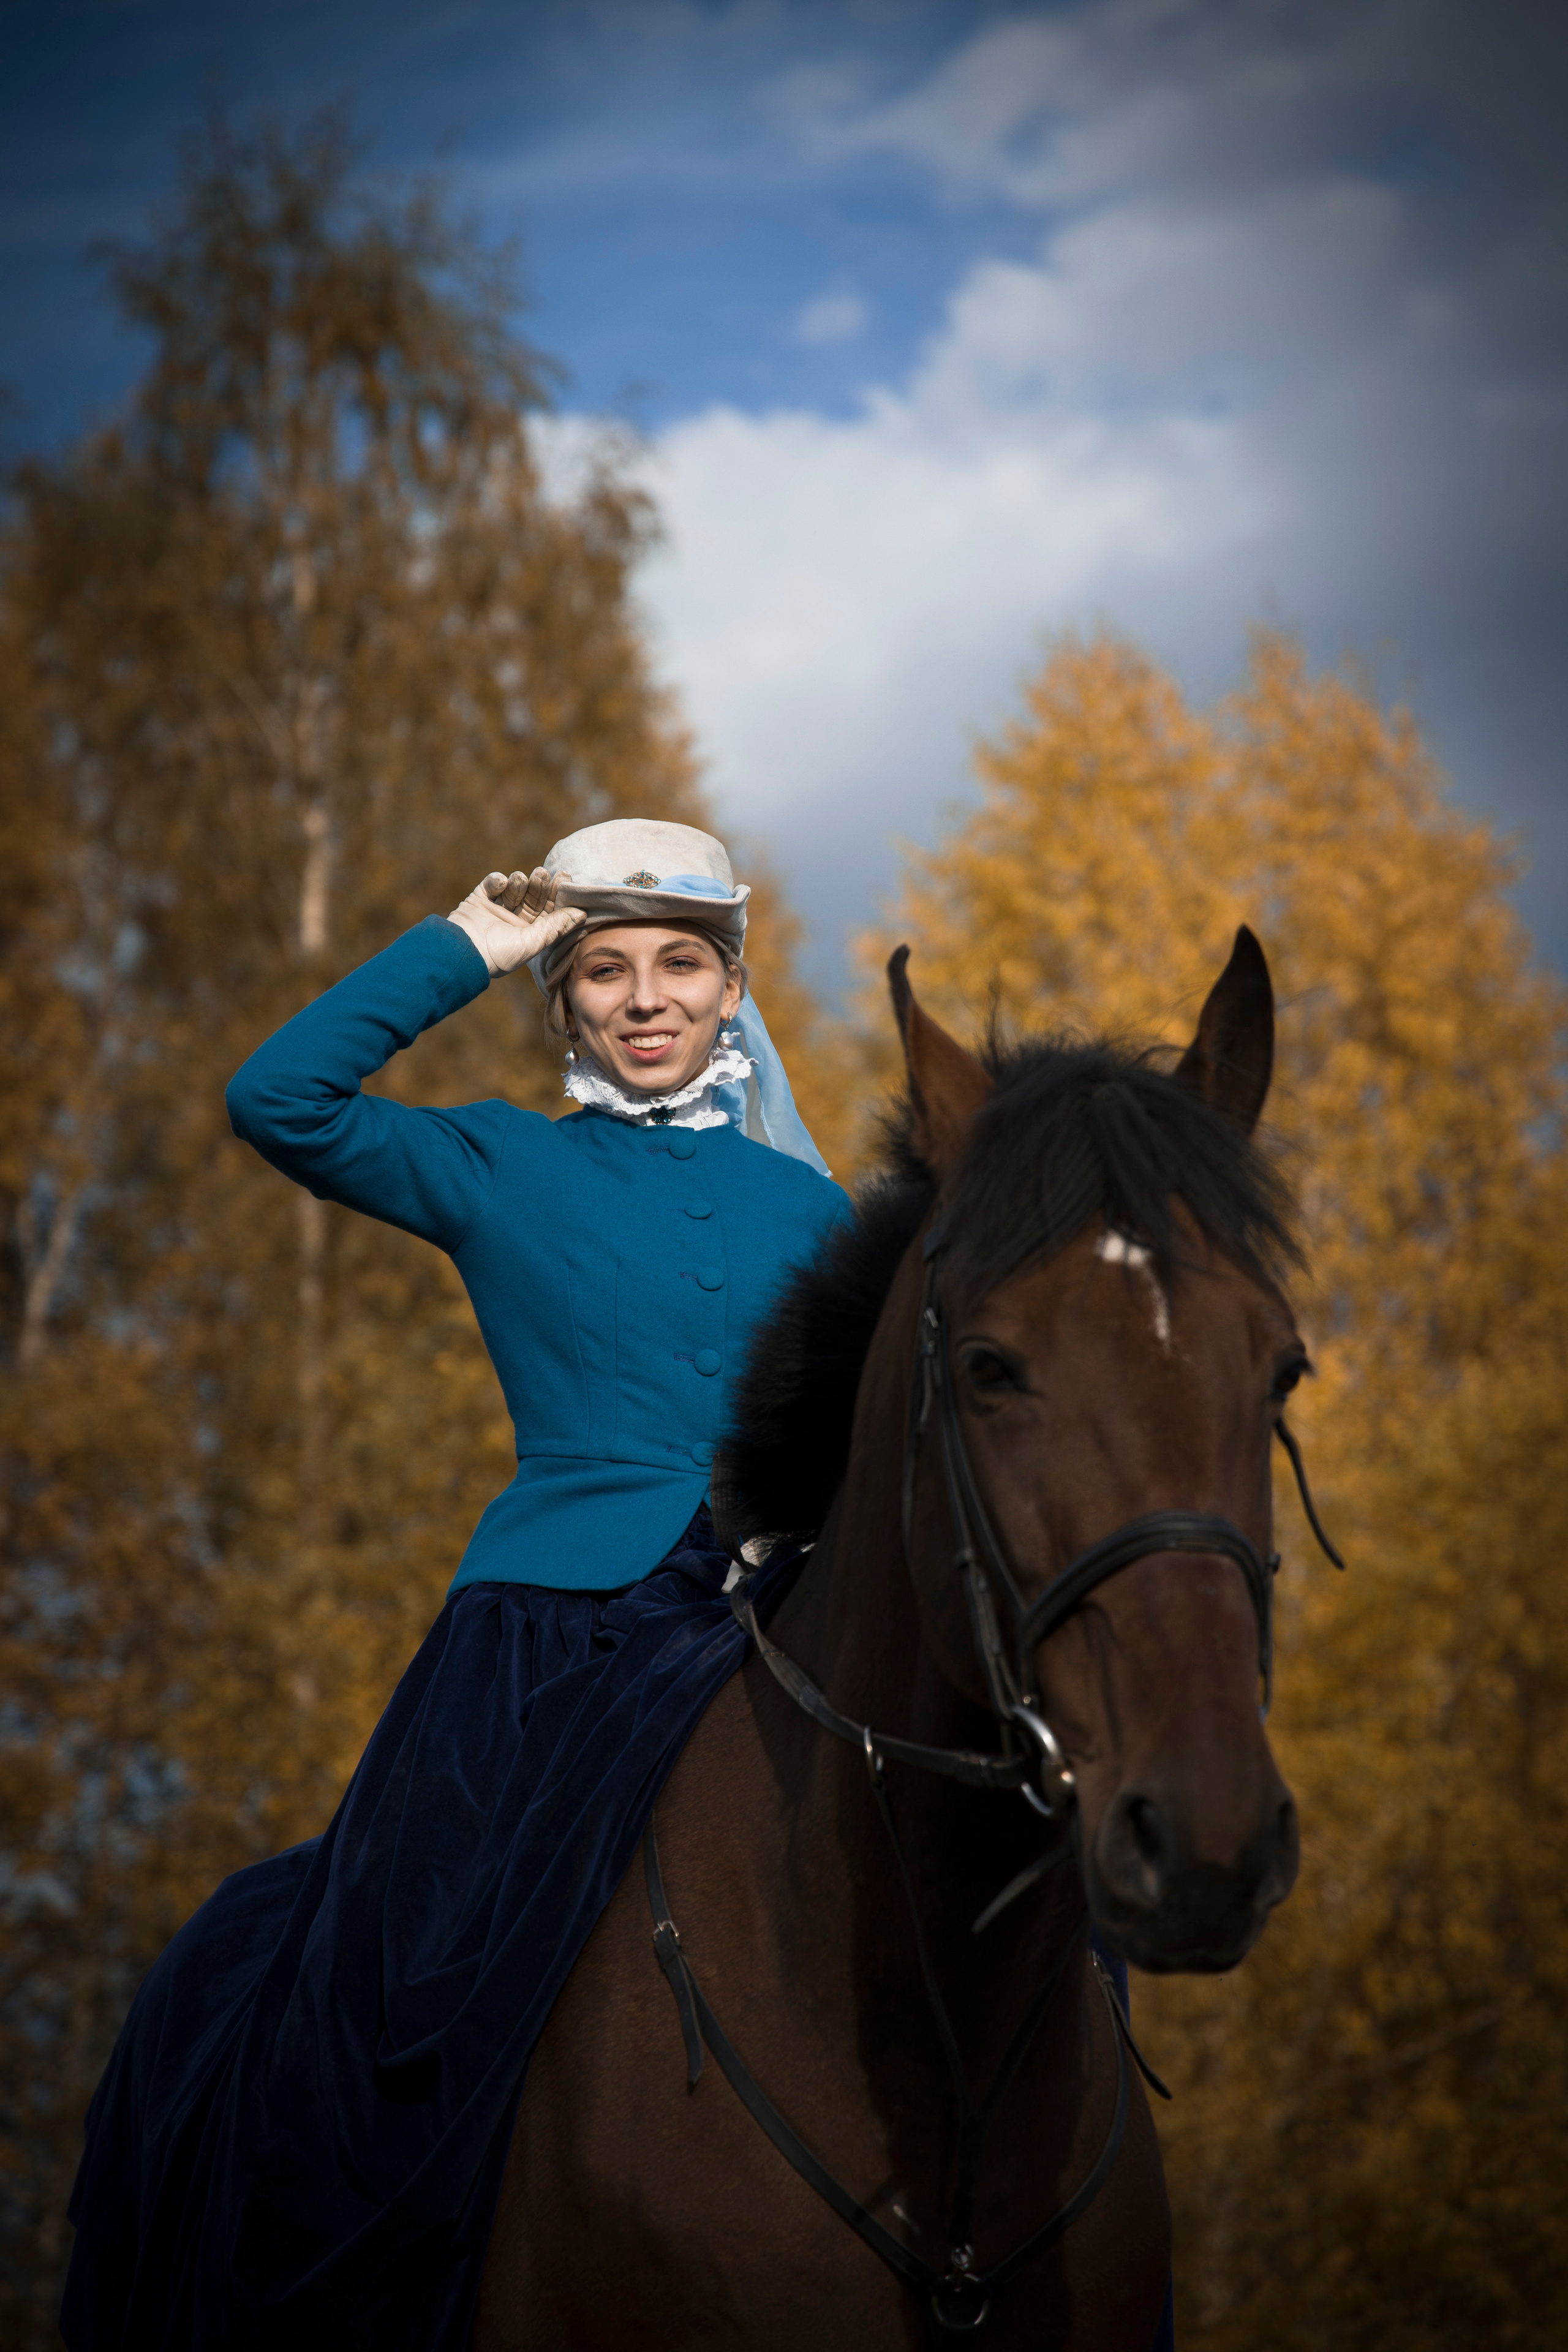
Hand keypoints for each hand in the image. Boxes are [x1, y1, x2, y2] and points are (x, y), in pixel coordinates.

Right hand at [446, 868, 585, 977]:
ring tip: (521, 878)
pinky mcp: (479, 900)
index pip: (548, 910)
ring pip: (514, 889)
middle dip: (540, 884)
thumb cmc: (498, 955)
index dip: (557, 894)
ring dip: (519, 881)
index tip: (566, 878)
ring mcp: (496, 909)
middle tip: (544, 873)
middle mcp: (515, 921)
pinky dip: (497, 880)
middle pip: (533, 897)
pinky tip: (501, 883)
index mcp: (530, 933)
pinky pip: (491, 885)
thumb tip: (581, 914)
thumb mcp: (531, 943)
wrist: (461, 954)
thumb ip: (555, 927)